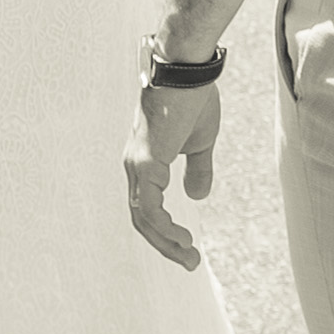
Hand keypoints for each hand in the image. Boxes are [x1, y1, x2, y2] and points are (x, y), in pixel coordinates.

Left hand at [126, 75, 219, 268]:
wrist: (187, 71)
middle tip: (191, 262)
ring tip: (190, 255)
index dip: (166, 231)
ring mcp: (137, 165)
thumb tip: (196, 197)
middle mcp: (134, 166)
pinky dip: (163, 225)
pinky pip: (149, 206)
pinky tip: (182, 236)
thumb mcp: (199, 141)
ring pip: (144, 217)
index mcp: (145, 162)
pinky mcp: (147, 162)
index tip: (188, 246)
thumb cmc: (193, 98)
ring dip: (166, 242)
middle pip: (142, 218)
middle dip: (166, 245)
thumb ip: (196, 169)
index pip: (148, 207)